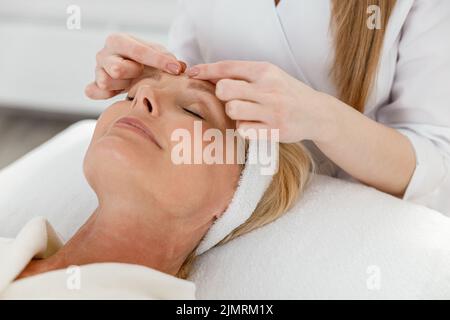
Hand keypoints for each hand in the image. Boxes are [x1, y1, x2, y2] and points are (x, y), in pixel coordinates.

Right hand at [85, 33, 185, 99]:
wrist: (133, 68)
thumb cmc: (146, 60)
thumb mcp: (158, 54)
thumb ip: (168, 58)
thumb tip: (180, 67)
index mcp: (118, 40)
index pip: (139, 51)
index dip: (159, 61)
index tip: (176, 69)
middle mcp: (104, 54)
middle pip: (117, 69)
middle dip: (134, 74)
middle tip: (141, 73)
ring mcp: (97, 70)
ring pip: (106, 82)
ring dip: (123, 85)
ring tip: (131, 82)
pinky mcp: (94, 85)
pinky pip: (93, 92)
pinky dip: (104, 94)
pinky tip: (116, 92)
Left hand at [187, 61, 334, 142]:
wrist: (317, 113)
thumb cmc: (286, 92)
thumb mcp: (269, 75)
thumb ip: (243, 75)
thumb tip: (209, 75)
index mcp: (265, 70)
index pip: (227, 67)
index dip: (205, 70)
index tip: (191, 73)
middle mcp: (269, 88)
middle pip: (224, 89)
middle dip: (221, 94)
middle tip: (231, 98)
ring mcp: (272, 110)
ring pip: (232, 110)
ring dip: (233, 113)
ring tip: (245, 113)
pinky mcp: (275, 131)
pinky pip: (243, 130)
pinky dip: (244, 128)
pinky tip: (255, 125)